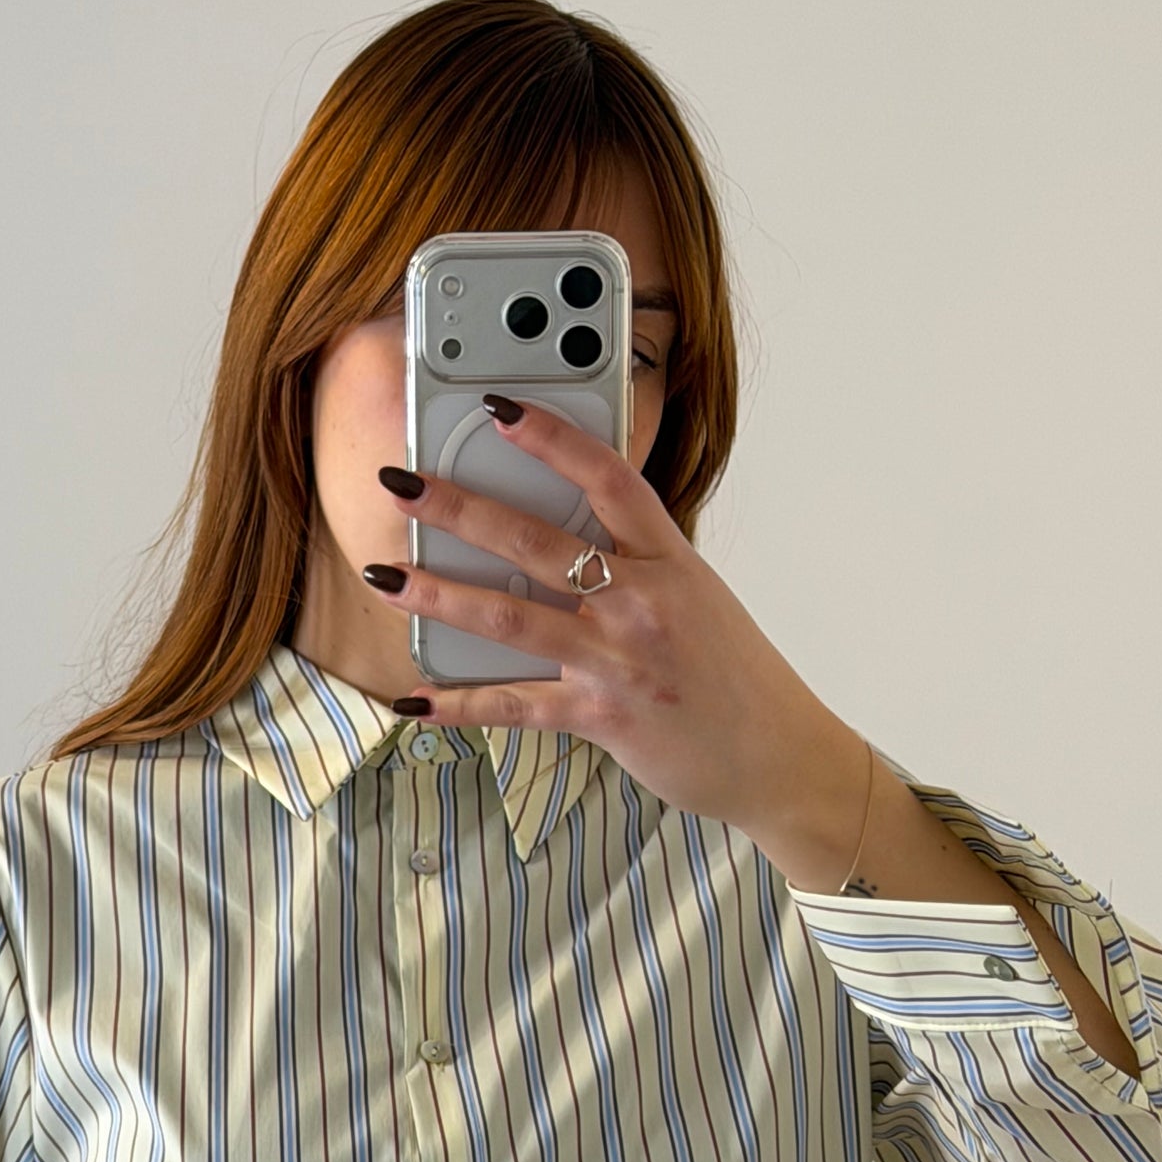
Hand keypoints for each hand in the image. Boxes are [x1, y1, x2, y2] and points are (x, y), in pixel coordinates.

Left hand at [366, 395, 864, 840]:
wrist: (776, 754)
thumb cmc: (733, 675)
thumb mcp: (695, 598)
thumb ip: (636, 565)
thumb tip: (566, 540)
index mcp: (668, 559)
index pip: (607, 476)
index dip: (551, 436)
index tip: (498, 407)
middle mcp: (641, 601)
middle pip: (537, 538)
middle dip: (459, 508)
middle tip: (401, 484)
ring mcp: (618, 659)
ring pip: (511, 616)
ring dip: (439, 595)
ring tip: (385, 577)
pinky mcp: (601, 716)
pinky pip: (516, 706)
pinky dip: (459, 704)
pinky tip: (414, 699)